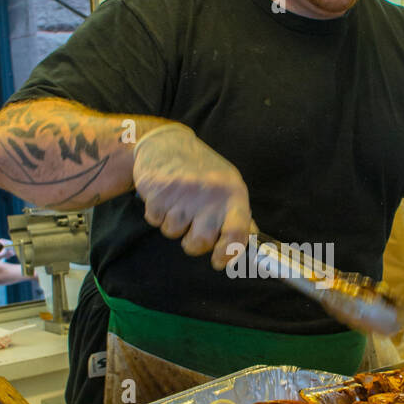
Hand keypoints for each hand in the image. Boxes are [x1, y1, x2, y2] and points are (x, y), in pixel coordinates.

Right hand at [132, 123, 252, 271]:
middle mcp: (210, 192)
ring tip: (177, 202)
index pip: (236, 232)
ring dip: (172, 224)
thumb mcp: (227, 184)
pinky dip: (156, 214)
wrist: (164, 142)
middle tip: (191, 224)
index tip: (218, 261)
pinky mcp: (158, 192)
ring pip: (173, 233)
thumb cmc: (199, 168)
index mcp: (233, 192)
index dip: (228, 253)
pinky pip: (154, 221)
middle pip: (200, 242)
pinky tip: (163, 196)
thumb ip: (238, 213)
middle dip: (192, 241)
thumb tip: (248, 239)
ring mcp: (183, 192)